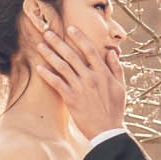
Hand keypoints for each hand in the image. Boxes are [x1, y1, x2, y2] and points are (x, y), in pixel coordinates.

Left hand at [35, 25, 125, 139]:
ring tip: (40, 46)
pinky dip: (47, 75)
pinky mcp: (71, 99)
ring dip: (50, 55)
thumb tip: (111, 52)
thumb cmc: (115, 109)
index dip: (79, 37)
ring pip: (62, 67)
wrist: (108, 131)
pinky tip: (39, 68)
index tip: (70, 28)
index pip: (90, 50)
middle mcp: (91, 78)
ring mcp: (80, 88)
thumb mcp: (121, 87)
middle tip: (47, 33)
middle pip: (72, 55)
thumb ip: (116, 68)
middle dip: (58, 42)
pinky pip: (57, 84)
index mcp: (103, 73)